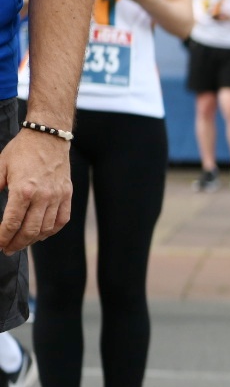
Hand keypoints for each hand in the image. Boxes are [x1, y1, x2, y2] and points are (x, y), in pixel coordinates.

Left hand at [0, 129, 71, 253]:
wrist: (48, 137)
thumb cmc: (21, 151)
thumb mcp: (0, 167)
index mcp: (23, 190)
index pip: (11, 223)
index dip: (2, 237)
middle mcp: (43, 196)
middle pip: (29, 231)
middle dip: (16, 243)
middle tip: (7, 249)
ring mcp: (57, 196)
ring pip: (46, 229)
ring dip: (32, 240)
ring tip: (22, 243)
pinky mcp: (66, 195)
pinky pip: (61, 220)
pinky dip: (51, 231)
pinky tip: (41, 234)